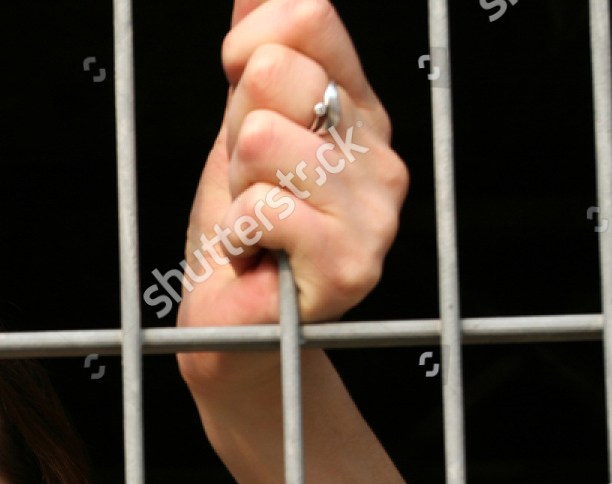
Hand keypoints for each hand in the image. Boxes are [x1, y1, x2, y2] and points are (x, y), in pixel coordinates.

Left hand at [174, 0, 408, 383]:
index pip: (305, 16)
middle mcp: (380, 150)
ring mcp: (377, 208)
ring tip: (255, 224)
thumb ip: (250, 50)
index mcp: (357, 105)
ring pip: (262, 138)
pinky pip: (263, 205)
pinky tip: (259, 258)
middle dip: (232, 133)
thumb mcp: (235, 128)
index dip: (240, 51)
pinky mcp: (355, 262)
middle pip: (271, 72)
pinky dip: (236, 235)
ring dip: (233, 188)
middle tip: (249, 186)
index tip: (236, 108)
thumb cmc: (237, 232)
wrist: (230, 326)